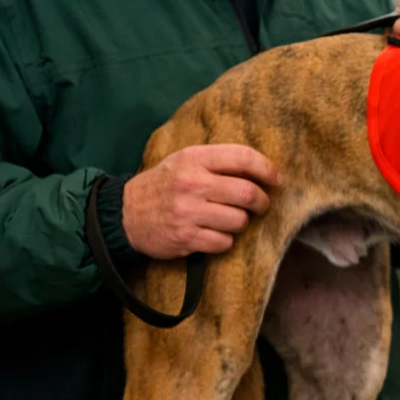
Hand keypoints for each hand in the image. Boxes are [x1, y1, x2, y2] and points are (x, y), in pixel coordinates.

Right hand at [121, 145, 281, 259]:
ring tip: (230, 219)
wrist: (123, 214)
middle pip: (247, 193)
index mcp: (194, 159)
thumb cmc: (163, 185)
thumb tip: (262, 170)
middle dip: (261, 202)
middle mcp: (192, 183)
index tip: (277, 179)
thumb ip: (217, 162)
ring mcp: (188, 212)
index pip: (243, 158)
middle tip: (259, 204)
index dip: (267, 169)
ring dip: (241, 222)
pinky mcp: (185, 238)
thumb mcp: (184, 161)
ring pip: (239, 220)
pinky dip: (225, 240)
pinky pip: (224, 242)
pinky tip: (214, 233)